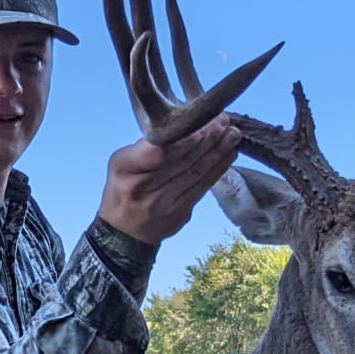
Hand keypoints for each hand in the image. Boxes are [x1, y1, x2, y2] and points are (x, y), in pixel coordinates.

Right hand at [96, 115, 240, 245]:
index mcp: (125, 169)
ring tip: (233, 135)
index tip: (201, 123)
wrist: (124, 233)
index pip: (158, 152)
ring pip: (196, 173)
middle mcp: (144, 187)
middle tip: (223, 121)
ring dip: (218, 152)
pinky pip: (202, 187)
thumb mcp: (121, 163)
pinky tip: (229, 155)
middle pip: (182, 161)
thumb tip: (182, 129)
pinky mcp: (181, 213)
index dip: (184, 139)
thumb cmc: (124, 187)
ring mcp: (164, 203)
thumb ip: (146, 146)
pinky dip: (218, 169)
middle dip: (207, 139)